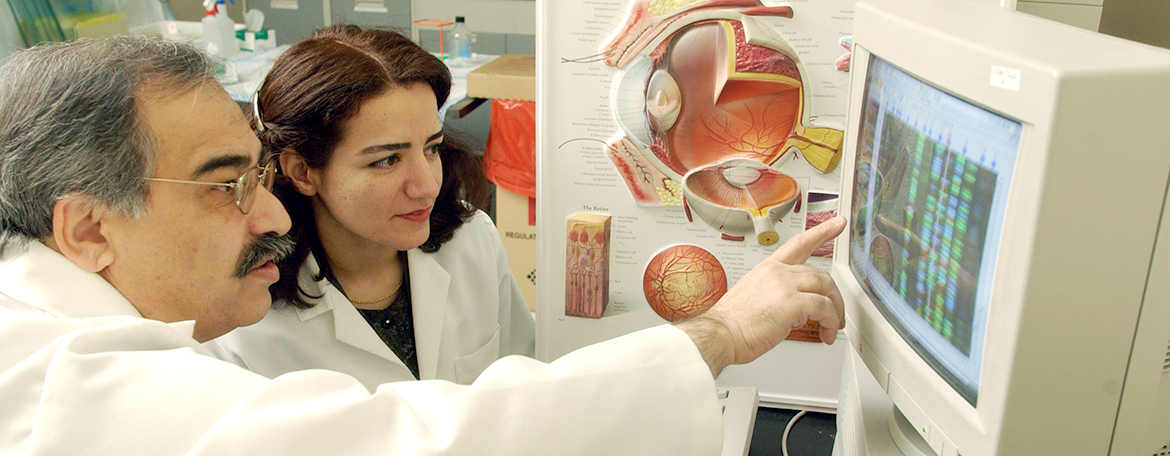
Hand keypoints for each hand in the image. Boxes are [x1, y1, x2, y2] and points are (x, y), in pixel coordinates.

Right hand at [675, 216, 846, 376]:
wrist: (720, 334)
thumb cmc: (733, 323)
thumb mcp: (754, 298)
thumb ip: (776, 295)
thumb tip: (794, 310)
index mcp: (768, 268)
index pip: (799, 244)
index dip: (821, 232)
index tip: (836, 224)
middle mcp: (778, 272)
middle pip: (820, 273)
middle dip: (834, 295)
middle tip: (836, 313)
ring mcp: (785, 285)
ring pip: (826, 287)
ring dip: (834, 310)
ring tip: (831, 326)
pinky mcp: (792, 303)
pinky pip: (824, 308)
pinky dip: (830, 321)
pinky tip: (825, 332)